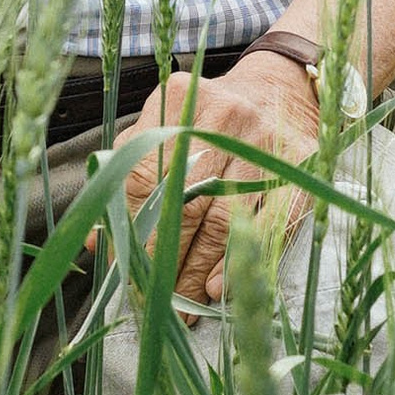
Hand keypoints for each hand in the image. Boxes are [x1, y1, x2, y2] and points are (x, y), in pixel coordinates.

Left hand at [123, 50, 323, 303]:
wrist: (281, 90)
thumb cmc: (207, 119)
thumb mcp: (162, 127)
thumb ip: (125, 173)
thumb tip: (97, 239)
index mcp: (179, 102)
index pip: (142, 177)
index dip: (130, 229)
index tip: (124, 269)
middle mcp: (223, 119)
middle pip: (183, 204)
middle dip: (164, 259)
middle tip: (153, 299)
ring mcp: (264, 145)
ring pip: (223, 220)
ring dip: (198, 270)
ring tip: (182, 305)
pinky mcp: (298, 170)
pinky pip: (269, 224)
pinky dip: (240, 259)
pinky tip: (220, 288)